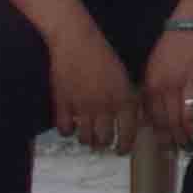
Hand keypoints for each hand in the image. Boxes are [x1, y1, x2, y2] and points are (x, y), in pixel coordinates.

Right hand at [46, 23, 137, 150]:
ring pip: (85, 137)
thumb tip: (129, 120)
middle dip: (103, 144)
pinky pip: (65, 129)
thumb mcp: (123, 77)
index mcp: (123, 98)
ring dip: (87, 140)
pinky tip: (70, 126)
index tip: (121, 150)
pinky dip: (68, 131)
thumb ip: (126, 99)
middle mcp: (104, 106)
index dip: (125, 145)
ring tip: (87, 136)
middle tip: (102, 143)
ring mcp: (82, 106)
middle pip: (104, 139)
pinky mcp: (62, 104)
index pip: (128, 131)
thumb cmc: (103, 56)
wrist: (76, 41)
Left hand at [140, 24, 192, 144]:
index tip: (166, 147)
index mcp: (153, 85)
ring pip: (189, 113)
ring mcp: (190, 80)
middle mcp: (169, 86)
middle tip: (183, 148)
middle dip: (177, 138)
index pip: (155, 117)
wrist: (192, 25)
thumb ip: (151, 92)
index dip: (161, 135)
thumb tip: (150, 118)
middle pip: (172, 119)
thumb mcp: (152, 68)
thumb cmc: (171, 48)